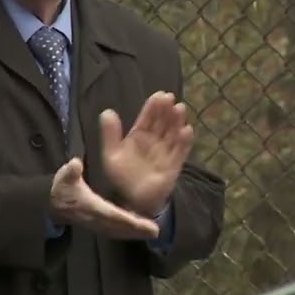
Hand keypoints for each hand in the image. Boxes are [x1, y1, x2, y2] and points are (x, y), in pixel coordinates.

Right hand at [48, 158, 159, 239]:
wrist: (52, 203)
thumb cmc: (61, 188)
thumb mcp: (64, 177)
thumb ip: (70, 171)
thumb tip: (76, 163)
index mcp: (91, 206)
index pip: (113, 215)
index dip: (128, 220)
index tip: (142, 223)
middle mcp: (96, 218)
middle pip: (120, 227)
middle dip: (137, 230)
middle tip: (155, 232)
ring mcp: (97, 224)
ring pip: (118, 231)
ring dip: (134, 233)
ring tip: (151, 233)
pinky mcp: (97, 225)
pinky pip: (115, 231)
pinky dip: (127, 233)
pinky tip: (138, 232)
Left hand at [100, 91, 192, 216]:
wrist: (133, 199)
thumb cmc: (123, 175)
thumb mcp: (111, 154)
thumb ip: (110, 134)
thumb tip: (107, 111)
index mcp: (139, 136)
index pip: (147, 118)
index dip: (153, 107)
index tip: (159, 95)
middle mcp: (154, 140)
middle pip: (162, 122)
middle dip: (166, 110)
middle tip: (170, 98)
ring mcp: (166, 151)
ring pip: (173, 133)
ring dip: (176, 121)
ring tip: (179, 109)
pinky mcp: (174, 164)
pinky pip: (180, 151)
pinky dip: (184, 141)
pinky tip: (187, 130)